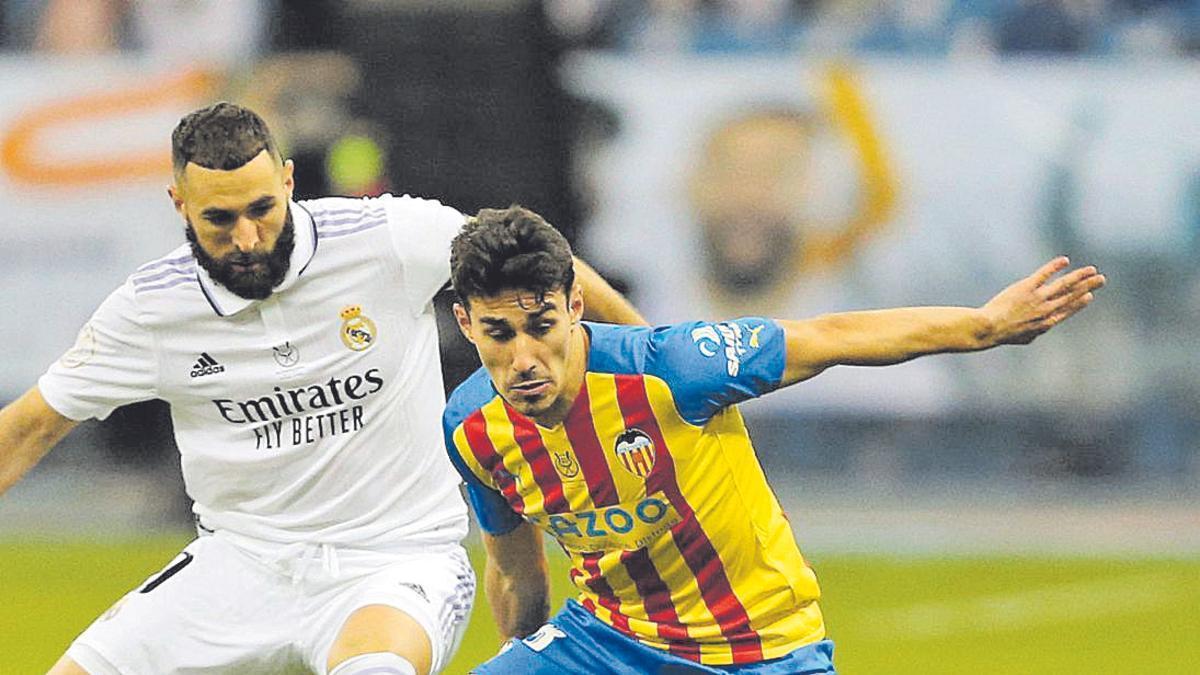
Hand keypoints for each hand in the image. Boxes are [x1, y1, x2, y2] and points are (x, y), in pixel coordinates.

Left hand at [980, 257, 1105, 345]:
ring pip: (1064, 285)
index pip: (1067, 310)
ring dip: (1080, 276)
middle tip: (1101, 279)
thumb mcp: (1024, 338)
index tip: (1090, 296)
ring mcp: (1038, 298)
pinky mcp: (1027, 287)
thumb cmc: (1003, 335)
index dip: (1079, 303)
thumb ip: (1035, 332)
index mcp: (1047, 323)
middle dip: (1088, 286)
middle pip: (1071, 296)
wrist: (989, 328)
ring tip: (1092, 270)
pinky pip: (1044, 274)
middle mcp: (1046, 310)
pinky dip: (1055, 267)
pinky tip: (1064, 261)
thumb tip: (1040, 330)